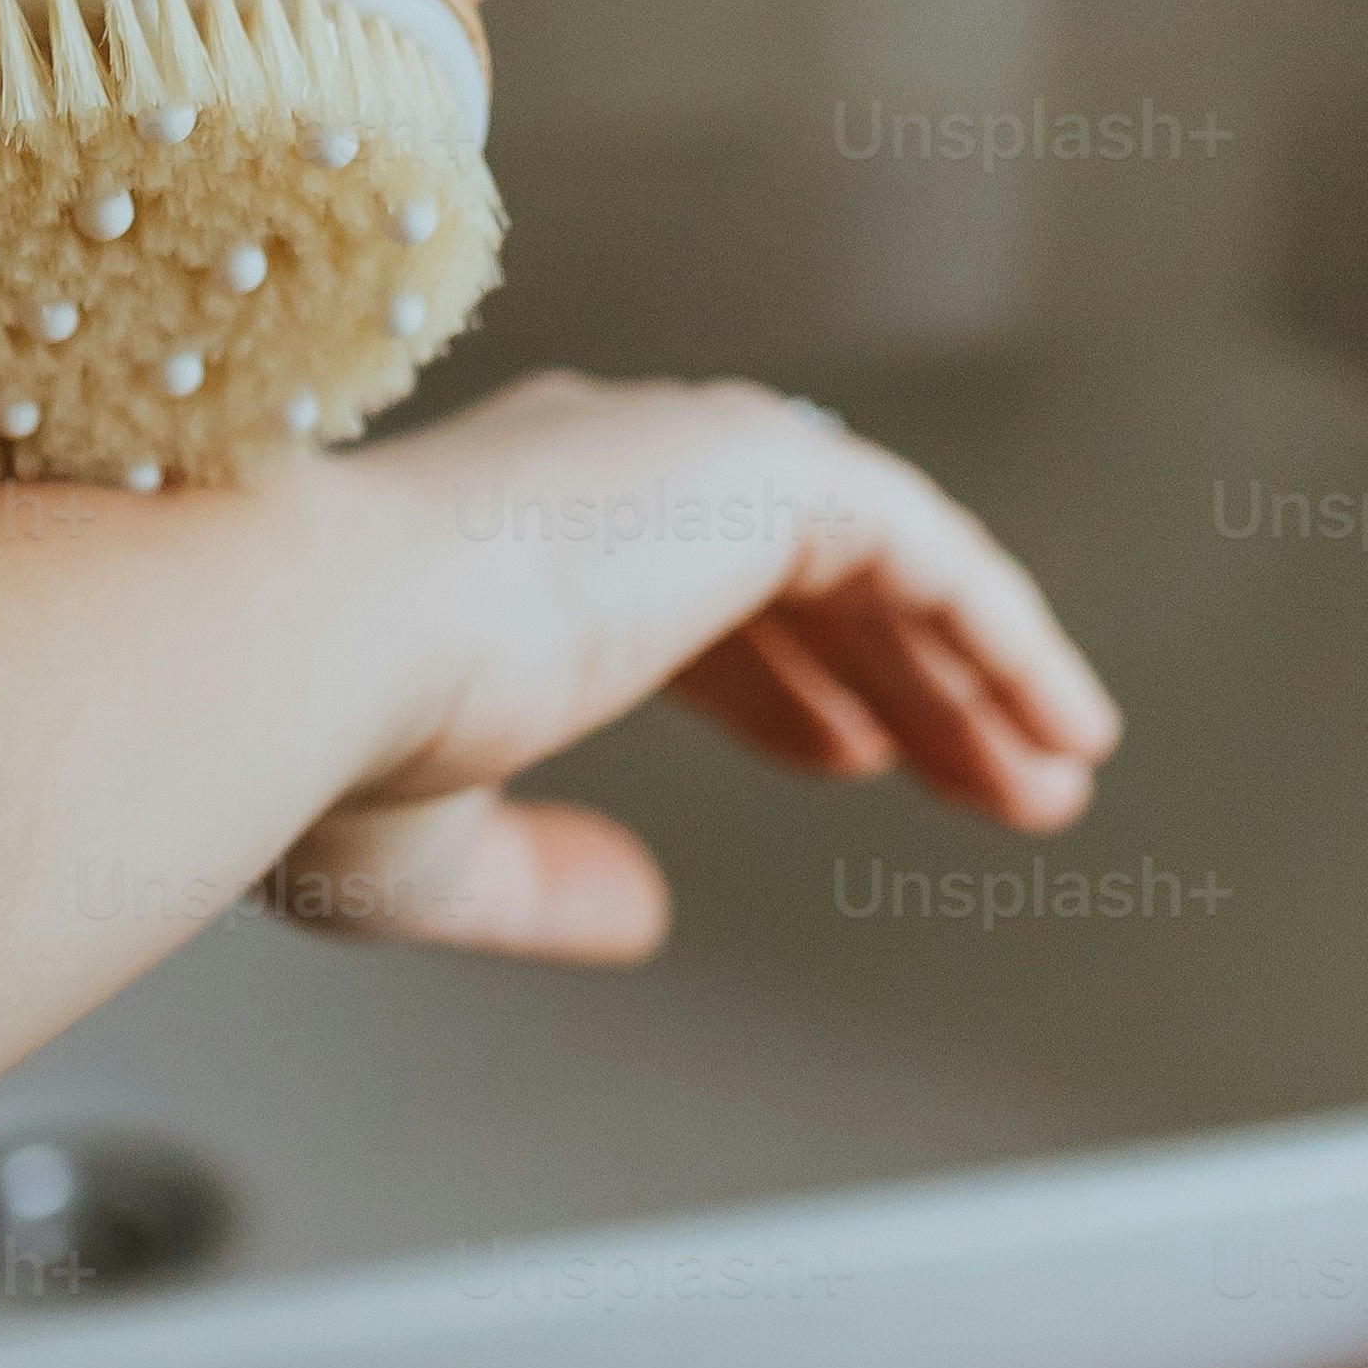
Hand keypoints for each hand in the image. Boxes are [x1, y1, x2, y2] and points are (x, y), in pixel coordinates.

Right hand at [267, 374, 1120, 961]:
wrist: (310, 647)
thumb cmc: (321, 746)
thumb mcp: (435, 847)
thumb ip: (542, 876)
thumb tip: (646, 912)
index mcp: (514, 529)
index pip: (684, 585)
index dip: (777, 680)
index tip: (849, 760)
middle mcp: (606, 467)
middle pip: (800, 570)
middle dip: (901, 682)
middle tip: (988, 781)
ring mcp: (684, 455)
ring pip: (879, 556)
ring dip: (967, 672)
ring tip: (1050, 778)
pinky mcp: (758, 469)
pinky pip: (923, 547)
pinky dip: (999, 627)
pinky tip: (1057, 720)